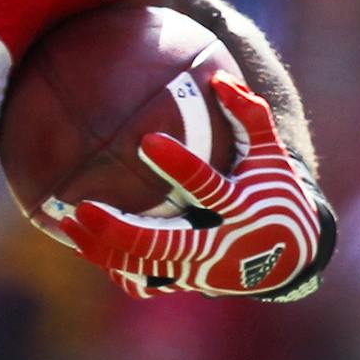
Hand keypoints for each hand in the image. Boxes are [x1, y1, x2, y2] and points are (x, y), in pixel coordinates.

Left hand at [59, 73, 333, 300]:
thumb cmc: (275, 194)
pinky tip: (84, 245)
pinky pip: (145, 281)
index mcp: (240, 208)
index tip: (147, 139)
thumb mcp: (272, 157)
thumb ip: (250, 116)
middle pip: (165, 244)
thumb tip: (218, 77)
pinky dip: (116, 267)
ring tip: (67, 221)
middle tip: (83, 207)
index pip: (207, 187)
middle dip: (121, 230)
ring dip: (104, 248)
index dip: (180, 165)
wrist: (292, 257)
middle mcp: (219, 244)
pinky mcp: (187, 282)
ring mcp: (201, 269)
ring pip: (146, 266)